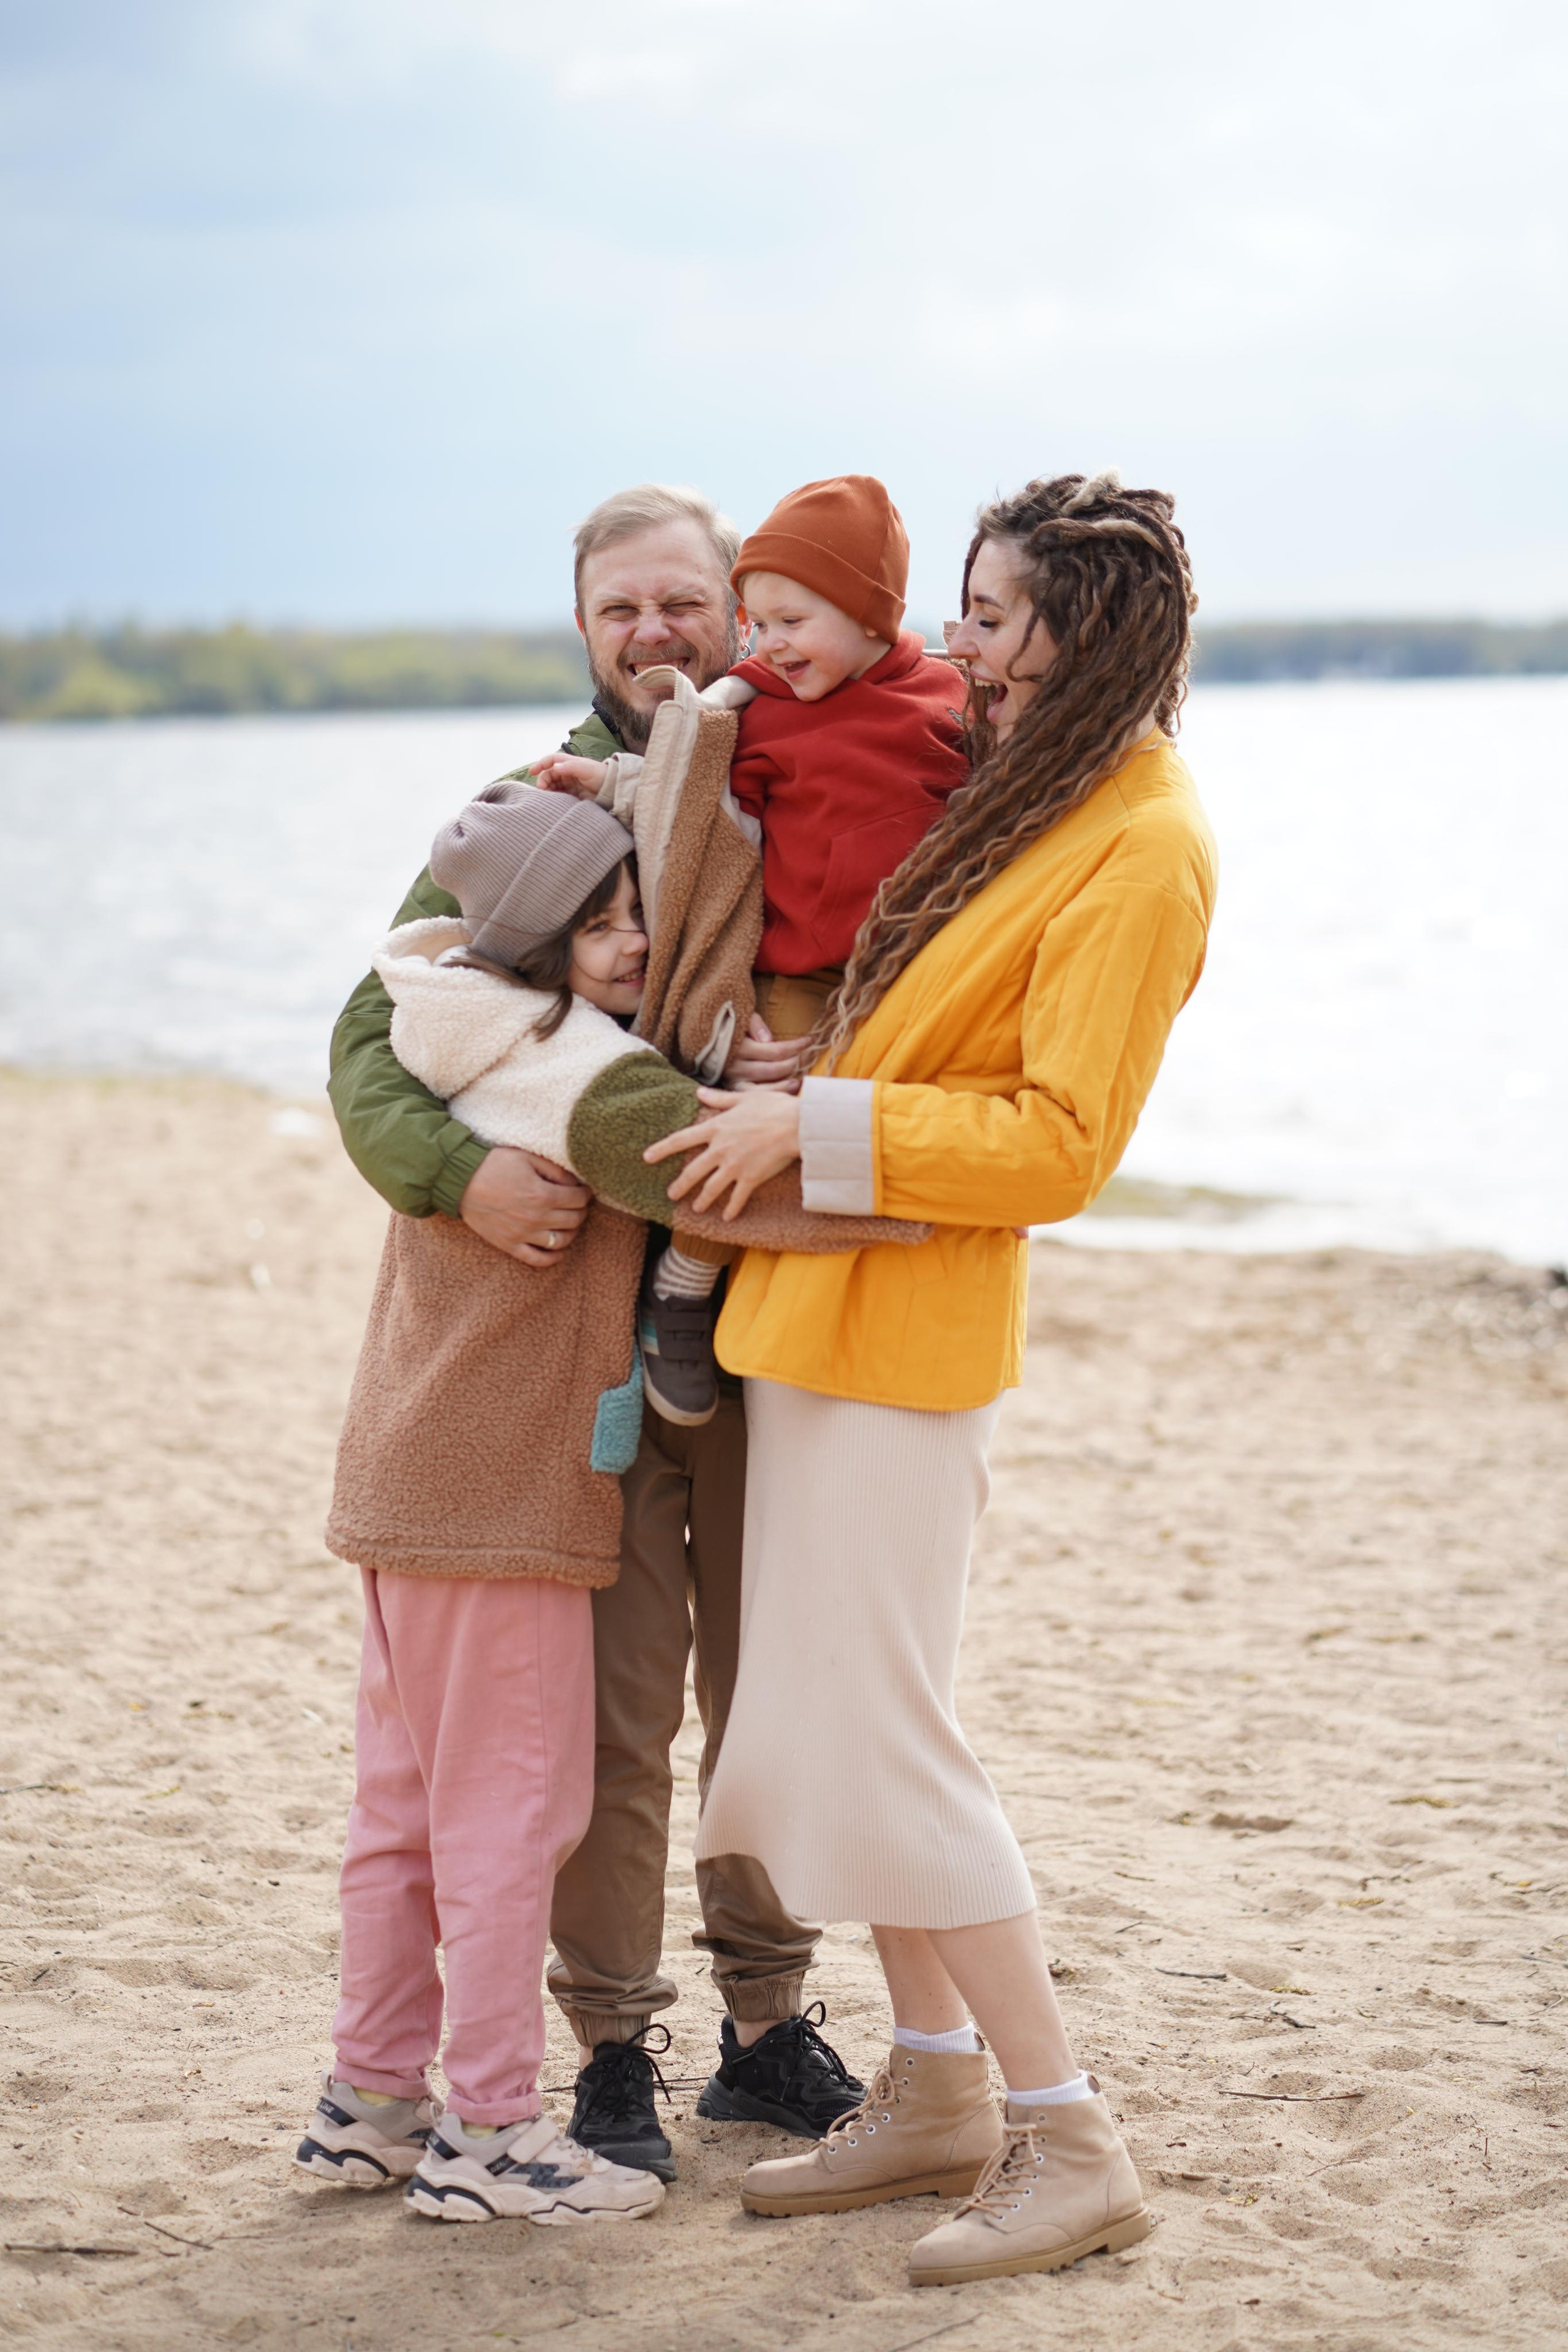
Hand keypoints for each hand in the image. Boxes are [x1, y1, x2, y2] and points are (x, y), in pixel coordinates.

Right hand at [459, 1147, 590, 1266]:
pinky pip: (537, 1259)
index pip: (578, 1199)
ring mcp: (523, 1234)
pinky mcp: (510, 1245)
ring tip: (569, 1223)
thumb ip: (555, 1170)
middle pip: (574, 1220)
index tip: (584, 1190)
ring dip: (571, 1232)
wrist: (460, 1180)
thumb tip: (575, 1183)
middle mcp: (536, 1218)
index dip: (585, 1193)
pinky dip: (553, 1258)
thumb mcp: (527, 1157)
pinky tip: (559, 1250)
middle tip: (577, 1204)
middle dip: (581, 1211)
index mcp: (543, 1195)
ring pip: (561, 1241)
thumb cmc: (493, 1165)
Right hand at [532, 751, 606, 798]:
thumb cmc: (601, 775)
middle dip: (543, 781)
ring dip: (547, 791)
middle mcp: (567, 773)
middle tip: (542, 791)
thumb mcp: (586, 769)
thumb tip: (554, 768)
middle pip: (549, 775)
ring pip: (552, 786)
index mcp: (569, 763)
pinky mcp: (571, 796)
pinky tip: (551, 802)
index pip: (551, 760)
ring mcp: (568, 784)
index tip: (531, 772)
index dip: (540, 764)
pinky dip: (553, 798)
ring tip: (545, 798)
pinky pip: (558, 796)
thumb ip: (571, 767)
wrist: (613, 790)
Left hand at [643, 1086, 800, 1218]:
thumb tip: (699, 1093)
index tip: (647, 1157)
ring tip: (695, 1209)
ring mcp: (735, 1165)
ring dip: (702, 1200)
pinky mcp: (751, 1178)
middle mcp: (721, 1149)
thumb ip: (719, 1099)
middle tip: (671, 1195)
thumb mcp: (744, 1098)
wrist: (796, 1124)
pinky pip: (737, 1198)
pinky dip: (731, 1209)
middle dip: (680, 1185)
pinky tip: (726, 1218)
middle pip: (693, 1171)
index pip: (681, 1139)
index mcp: (717, 1127)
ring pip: (711, 1188)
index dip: (662, 1149)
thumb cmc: (773, 1107)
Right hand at [723, 1010, 807, 1090]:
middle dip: (794, 1062)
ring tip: (801, 1077)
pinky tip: (789, 1088)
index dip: (796, 1046)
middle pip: (774, 1069)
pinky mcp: (734, 1090)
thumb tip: (769, 1039)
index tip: (810, 1041)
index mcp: (738, 1047)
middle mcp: (736, 1066)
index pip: (775, 1050)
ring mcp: (734, 1081)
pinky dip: (775, 1094)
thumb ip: (754, 1024)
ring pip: (768, 1087)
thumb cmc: (727, 1027)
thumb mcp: (738, 1017)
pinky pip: (758, 1097)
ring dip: (788, 1083)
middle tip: (805, 1057)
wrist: (705, 1043)